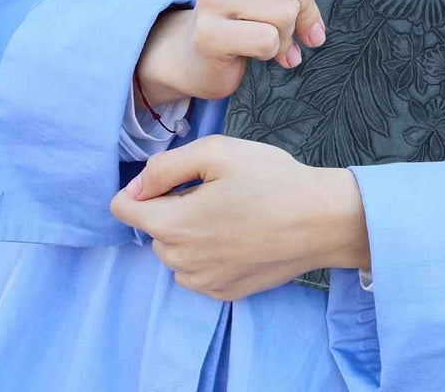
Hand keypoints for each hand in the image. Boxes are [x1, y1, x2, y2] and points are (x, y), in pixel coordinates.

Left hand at [108, 135, 369, 300]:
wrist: (320, 221)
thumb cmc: (271, 179)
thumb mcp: (217, 152)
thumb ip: (166, 166)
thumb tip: (136, 185)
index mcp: (174, 224)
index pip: (123, 209)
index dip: (142, 185)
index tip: (172, 176)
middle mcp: (182, 261)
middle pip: (151, 229)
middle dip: (170, 207)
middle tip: (213, 189)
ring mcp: (204, 282)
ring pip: (174, 251)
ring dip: (187, 232)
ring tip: (227, 211)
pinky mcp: (225, 293)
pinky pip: (197, 270)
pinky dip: (206, 253)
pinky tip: (237, 234)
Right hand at [136, 0, 353, 104]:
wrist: (199, 53)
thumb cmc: (250, 12)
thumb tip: (317, 31)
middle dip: (305, 6)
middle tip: (292, 25)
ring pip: (286, 11)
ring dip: (287, 34)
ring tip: (268, 38)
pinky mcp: (207, 32)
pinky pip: (267, 39)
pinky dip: (273, 52)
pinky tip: (257, 53)